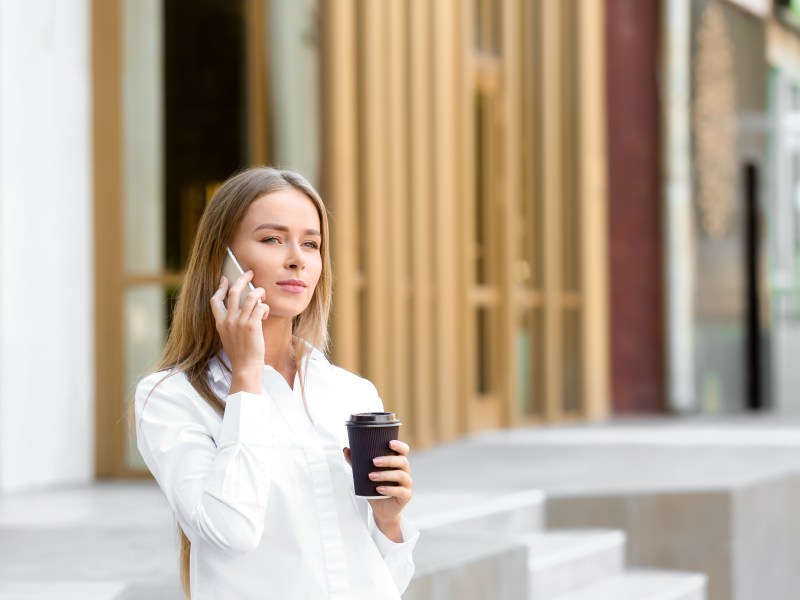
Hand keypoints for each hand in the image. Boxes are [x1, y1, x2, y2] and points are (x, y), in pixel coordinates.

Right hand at [210, 271, 268, 393]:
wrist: (245, 366)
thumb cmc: (240, 352)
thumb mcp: (228, 336)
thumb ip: (230, 322)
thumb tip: (239, 307)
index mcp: (220, 322)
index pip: (215, 300)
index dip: (220, 287)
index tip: (224, 279)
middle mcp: (228, 320)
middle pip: (234, 291)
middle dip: (243, 278)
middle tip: (250, 273)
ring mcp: (240, 322)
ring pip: (250, 296)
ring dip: (259, 292)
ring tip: (262, 295)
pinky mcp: (252, 325)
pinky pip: (260, 307)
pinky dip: (265, 307)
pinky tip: (265, 313)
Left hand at [343, 440, 412, 541]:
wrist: (381, 510)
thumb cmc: (375, 488)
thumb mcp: (365, 475)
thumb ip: (356, 462)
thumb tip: (346, 449)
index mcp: (398, 463)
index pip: (404, 451)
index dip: (400, 446)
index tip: (389, 443)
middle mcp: (405, 471)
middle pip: (402, 461)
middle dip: (388, 460)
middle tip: (374, 461)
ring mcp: (407, 484)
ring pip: (401, 475)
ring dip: (385, 475)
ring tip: (371, 476)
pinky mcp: (406, 496)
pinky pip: (401, 491)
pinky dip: (389, 490)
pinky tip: (379, 489)